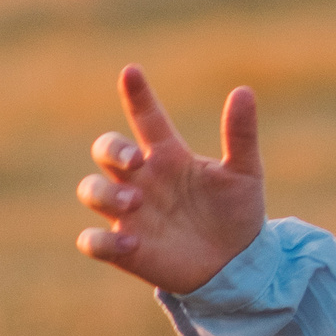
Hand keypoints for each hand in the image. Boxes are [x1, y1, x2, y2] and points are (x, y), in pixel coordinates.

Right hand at [74, 65, 265, 293]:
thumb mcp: (245, 173)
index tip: (132, 72)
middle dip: (112, 150)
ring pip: (90, 190)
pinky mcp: (124, 248)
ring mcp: (129, 213)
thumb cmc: (237, 211)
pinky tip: (132, 244)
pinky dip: (103, 240)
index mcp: (169, 155)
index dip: (137, 95)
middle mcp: (143, 179)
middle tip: (137, 161)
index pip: (147, 118)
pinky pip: (92, 240)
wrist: (237, 264)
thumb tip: (243, 91)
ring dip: (106, 193)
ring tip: (136, 202)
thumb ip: (241, 135)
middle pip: (106, 149)